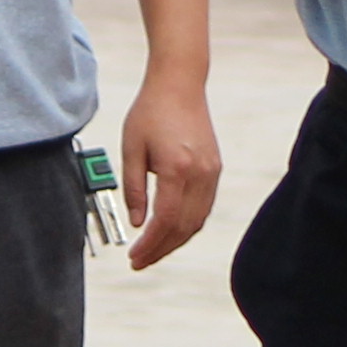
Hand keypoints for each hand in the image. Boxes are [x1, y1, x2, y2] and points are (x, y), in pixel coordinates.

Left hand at [115, 70, 221, 270]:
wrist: (180, 84)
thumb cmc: (151, 111)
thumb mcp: (131, 148)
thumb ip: (133, 188)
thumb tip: (137, 223)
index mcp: (177, 168)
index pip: (165, 220)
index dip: (150, 245)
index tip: (134, 257)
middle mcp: (200, 173)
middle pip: (184, 227)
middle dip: (162, 249)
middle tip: (140, 262)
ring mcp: (211, 172)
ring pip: (197, 221)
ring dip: (176, 241)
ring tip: (153, 251)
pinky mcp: (215, 169)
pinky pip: (204, 207)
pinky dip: (188, 225)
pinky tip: (171, 231)